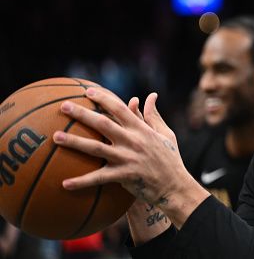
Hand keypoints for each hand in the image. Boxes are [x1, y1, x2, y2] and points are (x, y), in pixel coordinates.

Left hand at [53, 87, 208, 227]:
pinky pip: (99, 178)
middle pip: (103, 124)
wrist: (174, 186)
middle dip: (82, 114)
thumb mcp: (166, 134)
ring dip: (75, 142)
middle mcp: (132, 141)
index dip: (103, 98)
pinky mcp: (123, 176)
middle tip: (64, 106)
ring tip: (56, 136)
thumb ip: (154, 115)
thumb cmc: (170, 158)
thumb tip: (151, 96)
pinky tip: (64, 183)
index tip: (87, 91)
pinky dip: (82, 181)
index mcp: (141, 129)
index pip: (120, 108)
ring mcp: (126, 158)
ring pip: (96, 148)